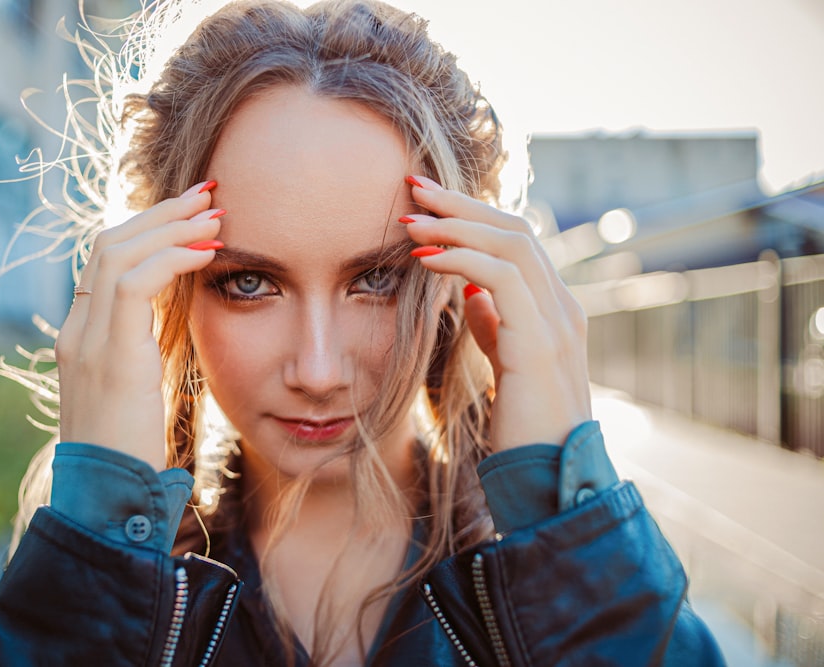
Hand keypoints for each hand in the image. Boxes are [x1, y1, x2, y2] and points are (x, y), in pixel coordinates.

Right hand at [54, 181, 224, 470]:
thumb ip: (145, 350)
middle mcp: (77, 329)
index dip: (150, 229)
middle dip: (162, 213)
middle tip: (209, 194)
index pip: (108, 260)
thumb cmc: (131, 453)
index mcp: (83, 335)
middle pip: (110, 243)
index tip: (195, 216)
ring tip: (216, 215)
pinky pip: (135, 284)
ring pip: (117, 252)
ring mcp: (86, 340)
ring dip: (171, 227)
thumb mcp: (138, 390)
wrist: (105, 501)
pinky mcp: (108, 356)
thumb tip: (174, 320)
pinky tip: (209, 254)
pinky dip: (173, 259)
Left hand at [401, 175, 590, 451]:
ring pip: (511, 243)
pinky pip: (501, 279)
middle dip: (461, 204)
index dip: (472, 216)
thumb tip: (472, 292)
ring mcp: (558, 322)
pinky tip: (424, 259)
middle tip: (413, 186)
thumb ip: (498, 325)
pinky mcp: (541, 342)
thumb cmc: (522, 426)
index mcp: (555, 310)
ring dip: (456, 224)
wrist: (550, 479)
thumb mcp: (508, 363)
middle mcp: (563, 307)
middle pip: (515, 228)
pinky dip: (460, 259)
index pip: (517, 241)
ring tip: (411, 218)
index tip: (427, 204)